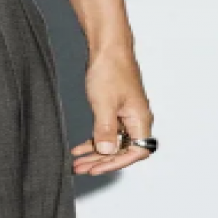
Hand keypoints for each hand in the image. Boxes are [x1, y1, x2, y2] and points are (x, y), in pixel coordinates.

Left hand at [71, 48, 153, 175]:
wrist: (107, 48)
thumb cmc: (110, 70)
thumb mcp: (104, 104)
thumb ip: (106, 130)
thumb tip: (106, 152)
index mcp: (140, 119)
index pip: (136, 152)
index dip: (117, 163)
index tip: (97, 169)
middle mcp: (136, 119)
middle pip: (123, 150)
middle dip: (101, 162)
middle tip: (81, 170)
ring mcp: (125, 116)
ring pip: (112, 143)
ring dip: (95, 154)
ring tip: (77, 164)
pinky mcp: (115, 111)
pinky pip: (106, 133)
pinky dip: (93, 142)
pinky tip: (79, 149)